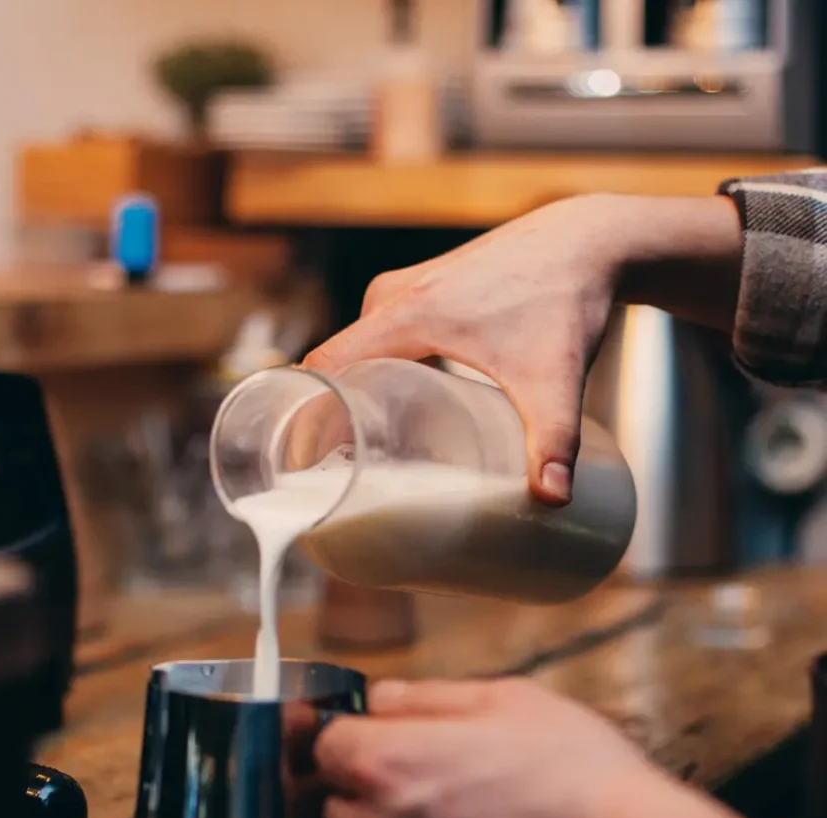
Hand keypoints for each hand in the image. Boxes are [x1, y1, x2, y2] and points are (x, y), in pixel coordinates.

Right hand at [302, 193, 742, 504]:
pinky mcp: (425, 285)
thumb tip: (551, 500)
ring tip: (362, 444)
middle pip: (337, 361)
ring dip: (353, 389)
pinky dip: (374, 365)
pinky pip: (378, 331)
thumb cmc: (569, 300)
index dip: (306, 414)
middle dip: (329, 413)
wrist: (592, 238)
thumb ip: (553, 439)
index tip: (307, 461)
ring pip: (358, 346)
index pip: (327, 365)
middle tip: (339, 469)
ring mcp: (408, 285)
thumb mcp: (555, 378)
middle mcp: (396, 296)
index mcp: (406, 315)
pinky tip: (391, 400)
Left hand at [313, 677, 678, 817]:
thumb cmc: (579, 771)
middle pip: (331, 811)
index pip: (324, 747)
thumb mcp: (507, 699)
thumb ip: (427, 696)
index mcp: (387, 762)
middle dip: (361, 797)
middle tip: (415, 792)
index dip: (352, 740)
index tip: (377, 743)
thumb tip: (379, 700)